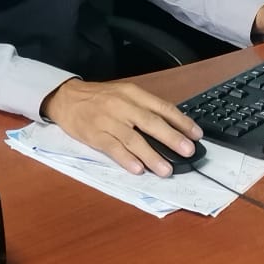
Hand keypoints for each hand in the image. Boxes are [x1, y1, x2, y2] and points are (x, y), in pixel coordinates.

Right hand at [40, 79, 201, 176]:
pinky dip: (125, 159)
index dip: (181, 121)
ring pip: (133, 139)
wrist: (66, 98)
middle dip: (171, 138)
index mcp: (132, 94)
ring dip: (151, 155)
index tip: (196, 134)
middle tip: (187, 151)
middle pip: (150, 122)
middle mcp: (122, 105)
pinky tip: (137, 169)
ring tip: (166, 170)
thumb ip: (145, 108)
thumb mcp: (124, 94)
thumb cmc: (99, 99)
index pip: (162, 107)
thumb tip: (172, 127)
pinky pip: (112, 148)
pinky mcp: (94, 134)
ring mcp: (107, 120)